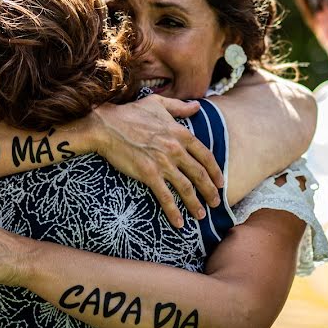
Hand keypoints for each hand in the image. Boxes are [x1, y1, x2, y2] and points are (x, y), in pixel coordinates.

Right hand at [90, 95, 223, 227]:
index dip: (215, 171)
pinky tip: (179, 223)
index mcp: (180, 133)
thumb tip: (198, 106)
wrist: (106, 126)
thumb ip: (180, 106)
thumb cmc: (130, 113)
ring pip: (186, 188)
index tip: (221, 182)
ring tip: (201, 215)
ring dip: (196, 204)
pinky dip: (173, 211)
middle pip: (200, 174)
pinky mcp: (149, 174)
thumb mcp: (158, 103)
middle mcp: (175, 149)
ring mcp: (163, 163)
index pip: (205, 155)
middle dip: (210, 191)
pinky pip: (165, 197)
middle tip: (216, 202)